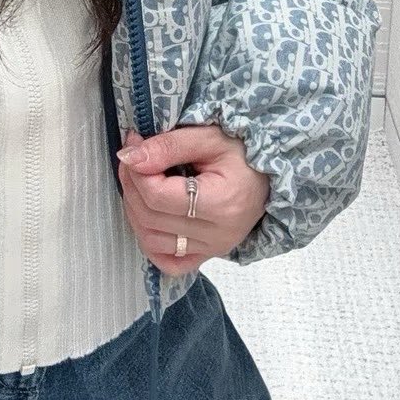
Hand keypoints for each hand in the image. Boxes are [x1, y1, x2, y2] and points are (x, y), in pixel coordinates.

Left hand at [116, 124, 269, 272]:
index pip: (158, 196)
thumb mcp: (209, 137)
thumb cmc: (243, 153)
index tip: (133, 147)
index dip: (136, 172)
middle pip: (150, 218)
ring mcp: (213, 250)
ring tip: (139, 181)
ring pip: (152, 241)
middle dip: (131, 186)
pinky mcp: (208, 256)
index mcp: (222, 204)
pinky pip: (168, 263)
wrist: (269, 175)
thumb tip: (130, 157)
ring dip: (134, 210)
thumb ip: (169, 146)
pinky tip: (149, 217)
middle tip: (131, 159)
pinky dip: (150, 243)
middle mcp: (218, 235)